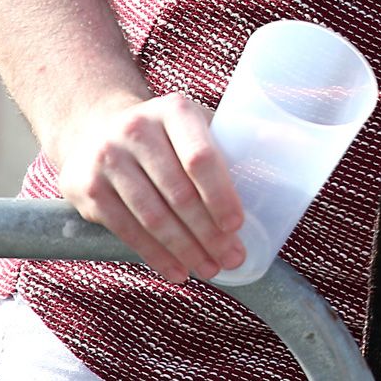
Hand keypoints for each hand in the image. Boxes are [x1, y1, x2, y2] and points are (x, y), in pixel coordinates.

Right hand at [52, 91, 245, 283]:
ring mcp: (106, 158)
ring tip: (209, 269)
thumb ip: (238, 138)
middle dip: (208, 233)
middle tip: (231, 257)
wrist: (95, 126)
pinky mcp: (84, 187)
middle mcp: (135, 130)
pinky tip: (176, 270)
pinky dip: (154, 254)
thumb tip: (296, 148)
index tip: (237, 225)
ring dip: (184, 250)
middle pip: (178, 194)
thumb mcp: (198, 123)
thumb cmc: (166, 133)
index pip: (200, 159)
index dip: (220, 195)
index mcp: (174, 110)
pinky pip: (125, 229)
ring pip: (152, 216)